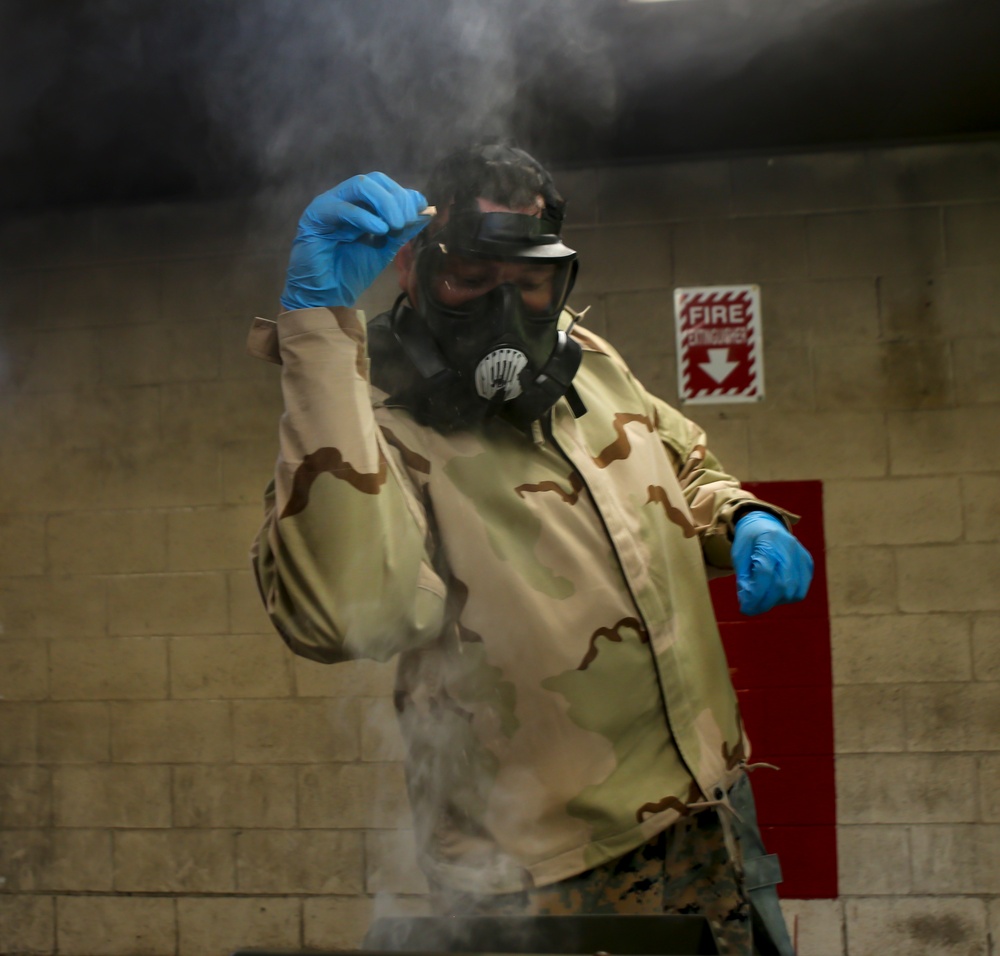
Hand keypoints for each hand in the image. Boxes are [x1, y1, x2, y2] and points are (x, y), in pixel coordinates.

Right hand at [281, 172, 429, 309]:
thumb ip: (402, 230)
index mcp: (360, 205)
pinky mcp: (316, 216)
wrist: (327, 296)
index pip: (385, 186)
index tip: (420, 212)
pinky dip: (365, 217)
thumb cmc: (351, 273)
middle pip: (374, 180)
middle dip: (396, 198)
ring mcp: (329, 204)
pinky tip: (380, 229)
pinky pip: (343, 208)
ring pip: (360, 185)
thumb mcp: (384, 249)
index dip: (405, 195)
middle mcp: (344, 199)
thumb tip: (427, 211)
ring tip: (395, 225)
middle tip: (406, 222)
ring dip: (384, 202)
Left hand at [731, 510, 813, 615]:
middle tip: (751, 609)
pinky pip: (800, 589)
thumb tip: (748, 602)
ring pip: (793, 591)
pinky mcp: (807, 564)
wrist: (765, 524)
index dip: (754, 595)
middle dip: (764, 603)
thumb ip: (744, 578)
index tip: (744, 608)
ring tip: (762, 598)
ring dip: (775, 601)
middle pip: (781, 585)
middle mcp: (789, 546)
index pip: (765, 573)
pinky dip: (786, 597)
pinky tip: (774, 593)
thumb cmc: (749, 541)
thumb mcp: (739, 555)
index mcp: (769, 539)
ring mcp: (801, 555)